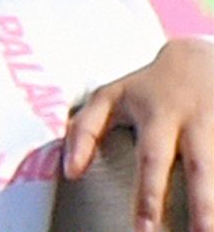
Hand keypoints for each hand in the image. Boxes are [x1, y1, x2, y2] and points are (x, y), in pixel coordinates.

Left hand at [65, 37, 213, 230]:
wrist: (196, 56)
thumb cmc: (145, 87)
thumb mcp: (109, 97)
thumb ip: (84, 130)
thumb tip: (70, 172)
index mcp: (158, 114)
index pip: (152, 159)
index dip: (149, 194)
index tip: (143, 230)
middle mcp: (194, 119)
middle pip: (200, 165)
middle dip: (200, 204)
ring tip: (211, 231)